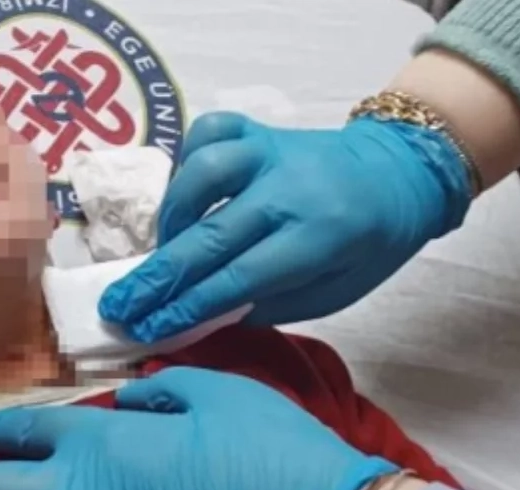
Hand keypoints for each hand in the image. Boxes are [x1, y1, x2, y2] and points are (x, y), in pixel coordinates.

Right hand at [98, 112, 471, 340]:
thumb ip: (267, 302)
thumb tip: (199, 315)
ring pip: (203, 174)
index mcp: (321, 237)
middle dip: (158, 278)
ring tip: (161, 251)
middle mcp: (291, 190)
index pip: (239, 278)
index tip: (146, 329)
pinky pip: (208, 133)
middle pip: (210, 235)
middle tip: (117, 305)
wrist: (401, 172)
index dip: (187, 307)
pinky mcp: (258, 130)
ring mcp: (271, 152)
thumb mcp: (332, 292)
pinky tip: (182, 195)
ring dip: (171, 219)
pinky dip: (185, 161)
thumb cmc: (367, 245)